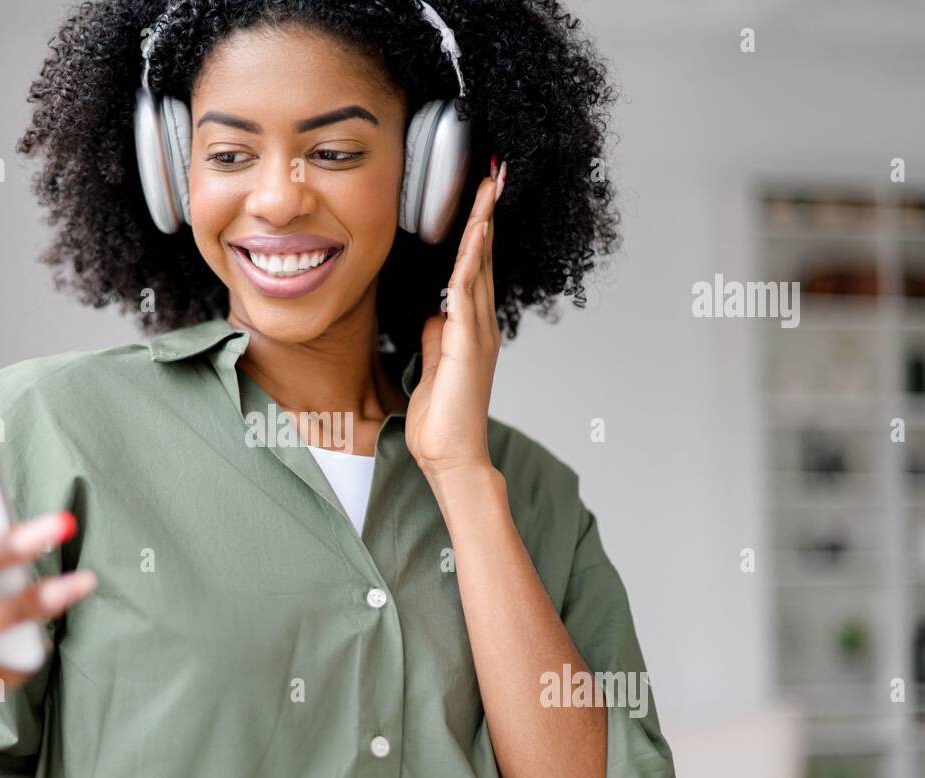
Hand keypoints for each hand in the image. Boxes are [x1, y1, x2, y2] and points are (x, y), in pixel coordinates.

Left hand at [405, 156, 505, 480]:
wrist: (451, 457)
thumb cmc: (440, 420)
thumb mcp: (431, 367)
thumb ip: (435, 337)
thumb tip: (433, 313)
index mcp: (471, 329)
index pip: (475, 269)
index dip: (476, 232)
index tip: (479, 197)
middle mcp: (481, 326)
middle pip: (485, 257)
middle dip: (487, 215)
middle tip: (493, 174)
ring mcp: (478, 334)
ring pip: (480, 266)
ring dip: (483, 224)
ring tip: (488, 187)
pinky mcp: (467, 345)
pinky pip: (467, 292)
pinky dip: (471, 259)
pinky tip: (474, 233)